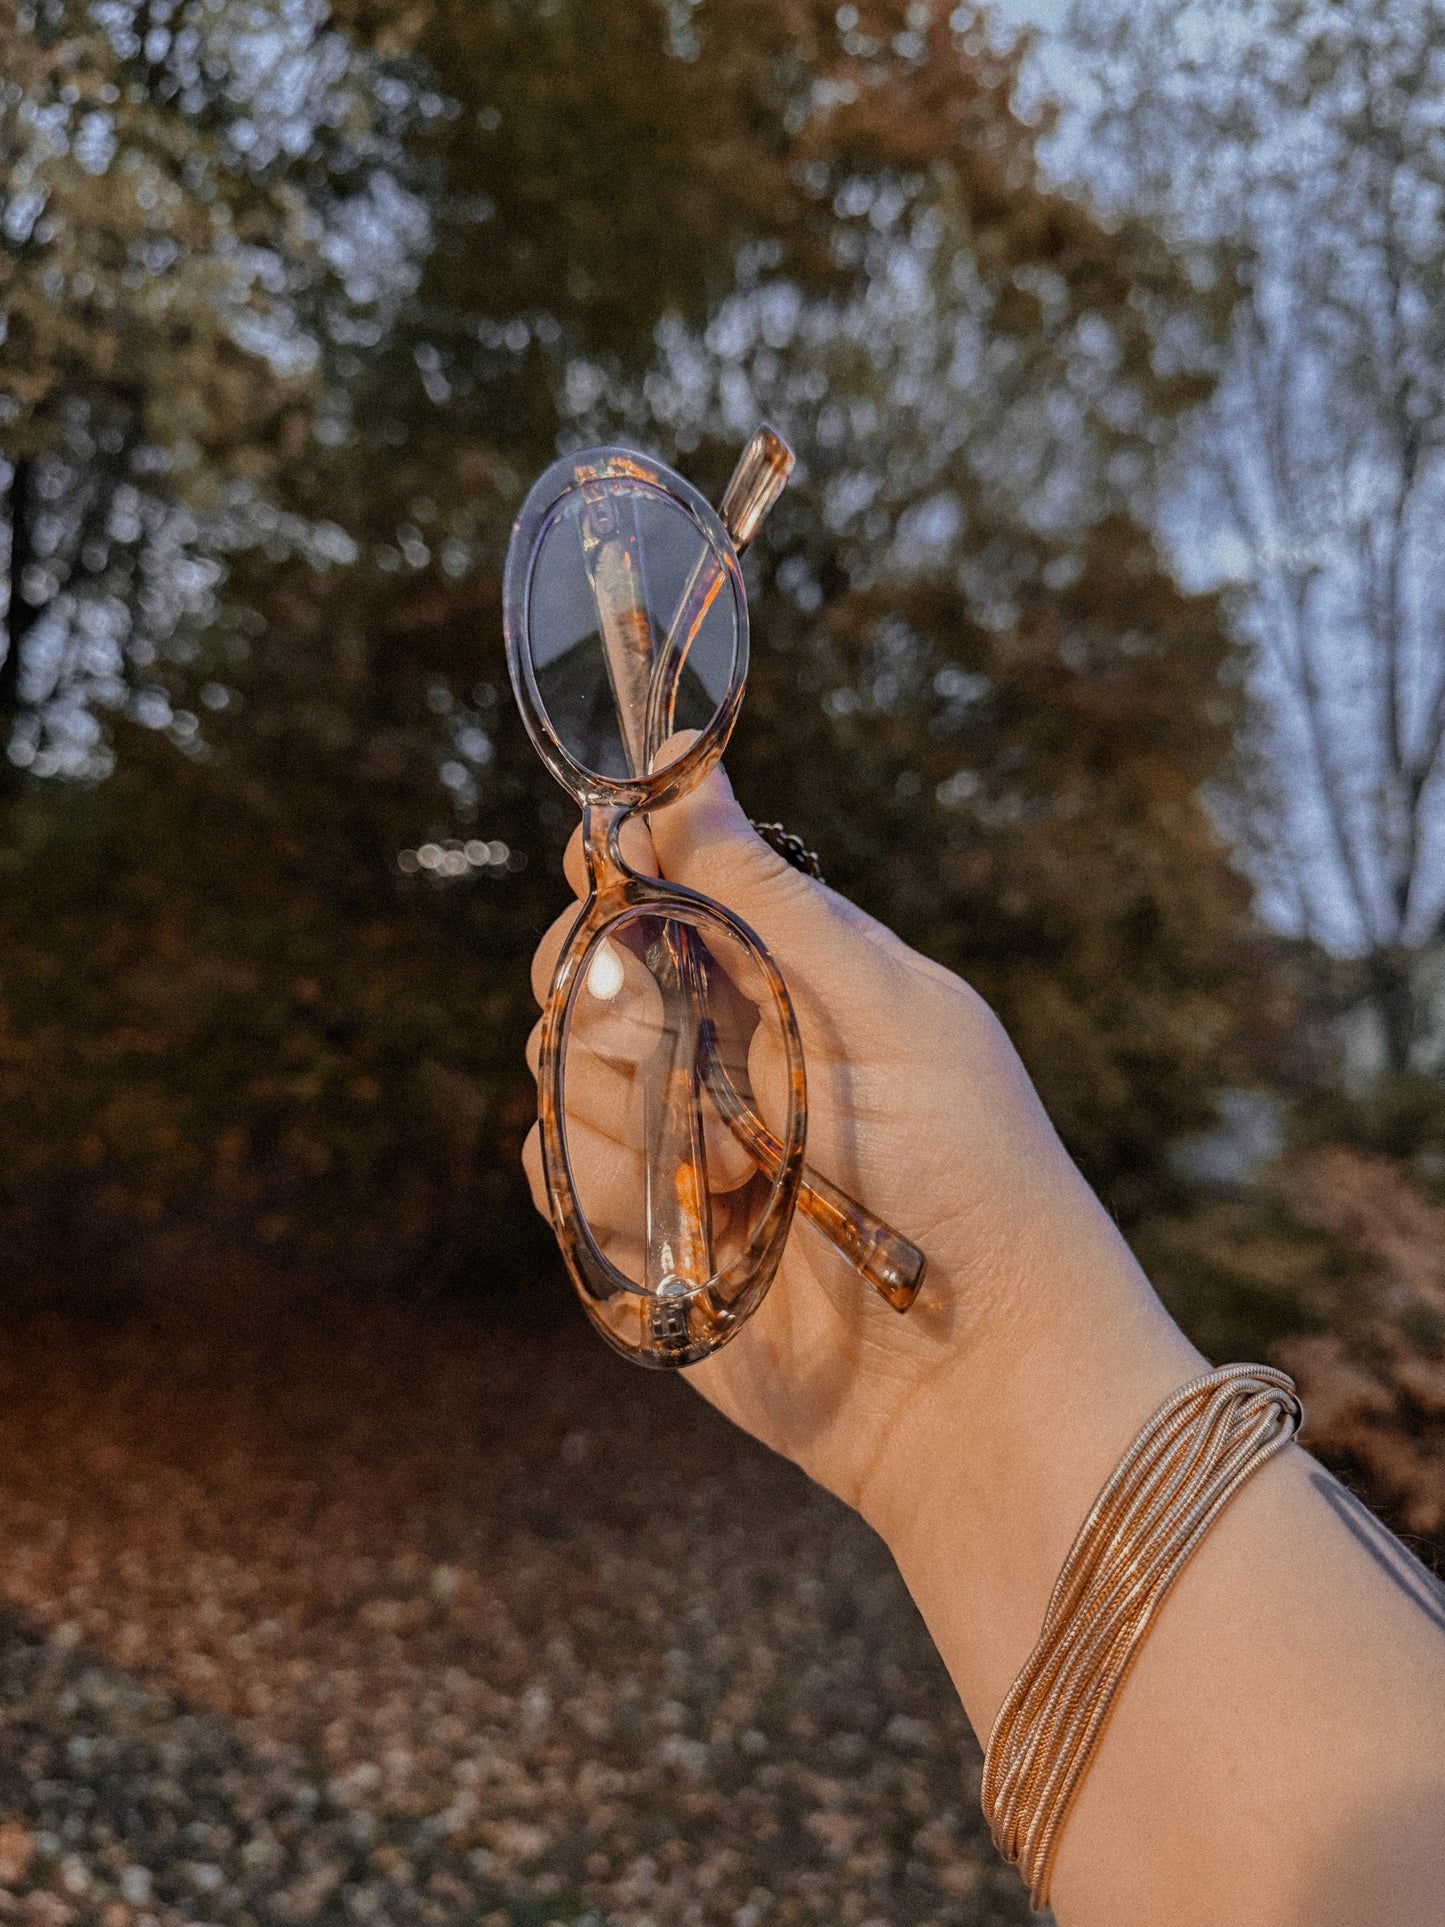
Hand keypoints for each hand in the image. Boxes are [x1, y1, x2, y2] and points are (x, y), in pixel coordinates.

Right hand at [523, 757, 1180, 1544]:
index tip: (611, 891)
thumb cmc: (970, 1175)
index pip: (654, 879)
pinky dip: (608, 1186)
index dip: (617, 878)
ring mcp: (671, 1134)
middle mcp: (714, 1043)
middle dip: (614, 1003)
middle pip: (581, 967)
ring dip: (635, 1113)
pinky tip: (706, 1222)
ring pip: (554, 1064)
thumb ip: (767, 901)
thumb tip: (680, 760)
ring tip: (750, 1172)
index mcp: (785, 970)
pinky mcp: (637, 1223)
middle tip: (698, 1060)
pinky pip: (549, 1165)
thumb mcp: (882, 1010)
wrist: (975, 1375)